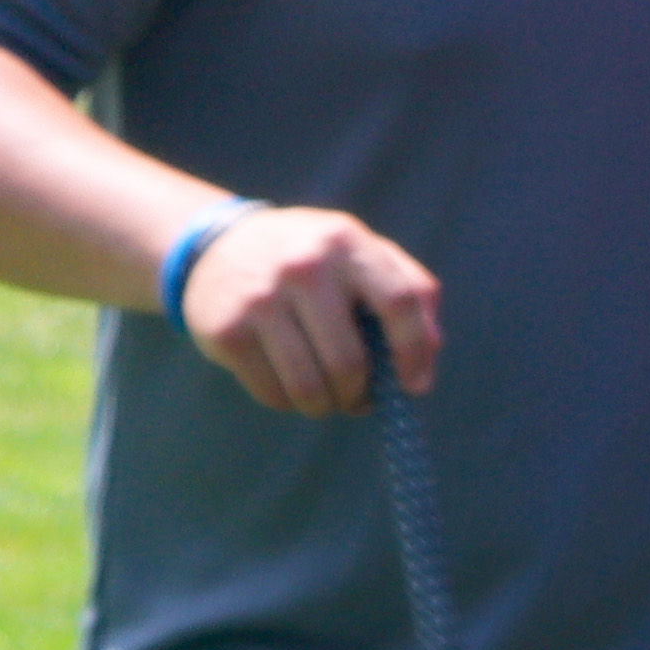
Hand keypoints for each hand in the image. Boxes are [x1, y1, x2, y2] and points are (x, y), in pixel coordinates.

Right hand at [176, 202, 442, 417]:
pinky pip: (273, 394)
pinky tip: (291, 386)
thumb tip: (429, 355)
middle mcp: (303, 267)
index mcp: (347, 243)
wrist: (220, 245)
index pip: (399, 303)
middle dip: (360, 394)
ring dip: (326, 406)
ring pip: (310, 388)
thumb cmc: (314, 260)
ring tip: (328, 399)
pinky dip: (290, 403)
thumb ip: (411, 293)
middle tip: (359, 398)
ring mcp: (261, 299)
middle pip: (350, 362)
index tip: (414, 385)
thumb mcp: (362, 254)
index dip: (414, 352)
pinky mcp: (227, 330)